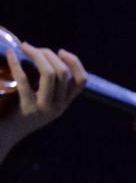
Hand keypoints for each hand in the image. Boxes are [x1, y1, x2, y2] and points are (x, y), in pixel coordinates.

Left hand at [0, 42, 86, 159]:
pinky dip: (16, 64)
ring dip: (37, 56)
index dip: (75, 62)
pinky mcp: (27, 109)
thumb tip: (41, 55)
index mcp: (63, 104)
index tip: (61, 51)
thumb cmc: (14, 113)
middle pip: (62, 73)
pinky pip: (24, 81)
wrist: (3, 136)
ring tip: (24, 47)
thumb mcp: (36, 99)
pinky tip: (10, 54)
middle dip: (49, 54)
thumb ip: (43, 84)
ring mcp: (44, 109)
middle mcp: (58, 107)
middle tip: (32, 47)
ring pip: (50, 75)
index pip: (81, 81)